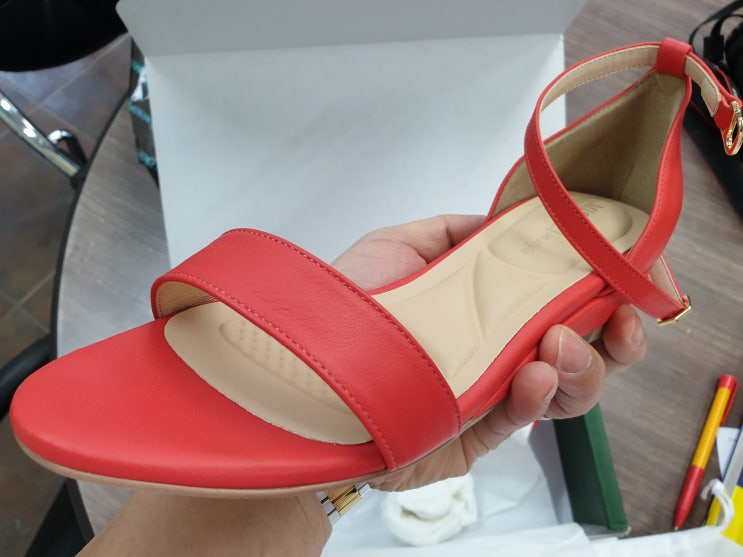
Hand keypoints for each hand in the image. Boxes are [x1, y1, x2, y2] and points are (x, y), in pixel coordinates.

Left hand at [333, 214, 646, 490]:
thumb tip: (503, 222)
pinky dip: (538, 396)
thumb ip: (455, 233)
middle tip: (619, 319)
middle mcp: (501, 345)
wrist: (305, 374)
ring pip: (570, 386)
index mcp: (493, 302)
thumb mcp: (399, 246)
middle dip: (619, 332)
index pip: (567, 294)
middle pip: (588, 344)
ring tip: (556, 345)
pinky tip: (531, 376)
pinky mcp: (477, 431)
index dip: (609, 285)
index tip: (634, 274)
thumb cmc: (347, 307)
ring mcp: (493, 389)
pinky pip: (523, 417)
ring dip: (582, 364)